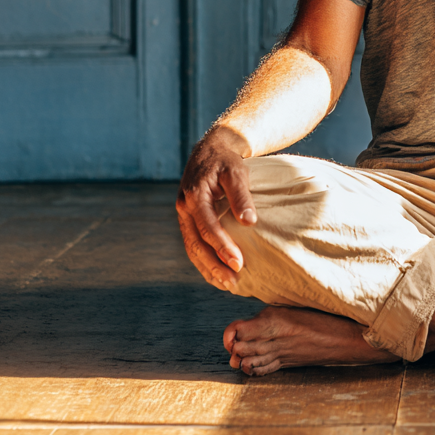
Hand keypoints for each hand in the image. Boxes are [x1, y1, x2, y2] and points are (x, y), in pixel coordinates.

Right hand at [176, 128, 257, 289]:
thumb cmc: (227, 161)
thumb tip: (250, 222)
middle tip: (234, 281)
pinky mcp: (188, 220)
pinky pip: (193, 245)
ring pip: (192, 248)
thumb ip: (241, 196)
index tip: (238, 263)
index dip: (222, 247)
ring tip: (228, 284)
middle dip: (214, 265)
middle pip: (196, 244)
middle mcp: (184, 208)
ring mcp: (184, 216)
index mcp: (194, 196)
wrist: (211, 150)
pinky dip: (204, 261)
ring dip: (208, 268)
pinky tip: (218, 274)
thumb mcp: (236, 172)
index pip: (208, 228)